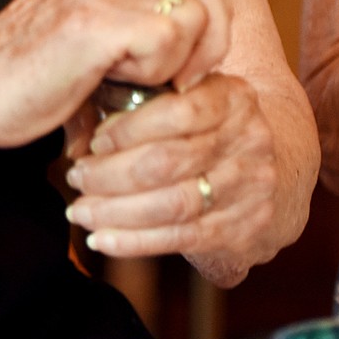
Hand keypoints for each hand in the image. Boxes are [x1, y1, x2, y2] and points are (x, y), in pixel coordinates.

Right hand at [0, 0, 231, 151]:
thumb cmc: (24, 73)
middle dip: (213, 33)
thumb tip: (200, 31)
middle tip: (186, 75)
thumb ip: (132, 11)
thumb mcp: (86, 23)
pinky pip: (169, 38)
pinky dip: (158, 71)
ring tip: (136, 81)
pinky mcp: (96, 19)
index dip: (207, 9)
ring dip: (179, 58)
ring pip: (193, 11)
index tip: (191, 55)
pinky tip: (118, 84)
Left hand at [65, 70, 277, 284]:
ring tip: (81, 211)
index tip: (94, 141)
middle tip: (76, 178)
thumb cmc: (202, 130)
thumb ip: (139, 105)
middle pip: (169, 163)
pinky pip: (180, 239)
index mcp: (233, 98)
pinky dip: (134, 241)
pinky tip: (102, 239)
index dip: (129, 129)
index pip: (179, 111)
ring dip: (116, 212)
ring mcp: (250, 189)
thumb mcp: (184, 99)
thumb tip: (86, 139)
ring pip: (172, 205)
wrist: (262, 172)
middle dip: (111, 174)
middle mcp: (249, 141)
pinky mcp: (242, 230)